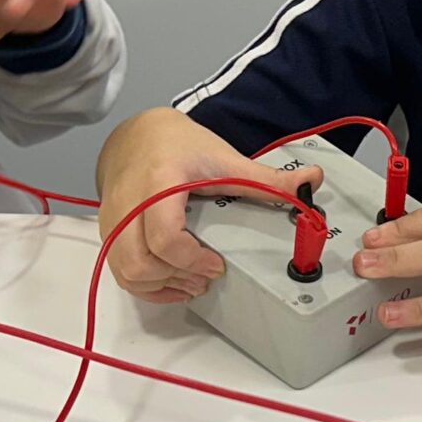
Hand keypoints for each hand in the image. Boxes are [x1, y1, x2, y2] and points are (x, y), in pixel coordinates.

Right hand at [96, 106, 319, 304]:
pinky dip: (145, 285)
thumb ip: (266, 178)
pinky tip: (172, 283)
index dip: (192, 260)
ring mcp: (113, 220)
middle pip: (139, 262)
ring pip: (126, 272)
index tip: (216, 264)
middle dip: (176, 278)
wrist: (138, 135)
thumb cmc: (180, 147)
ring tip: (191, 282)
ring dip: (159, 285)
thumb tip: (313, 181)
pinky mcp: (108, 232)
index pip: (165, 237)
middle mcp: (128, 204)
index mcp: (159, 183)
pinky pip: (119, 271)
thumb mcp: (225, 158)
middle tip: (205, 276)